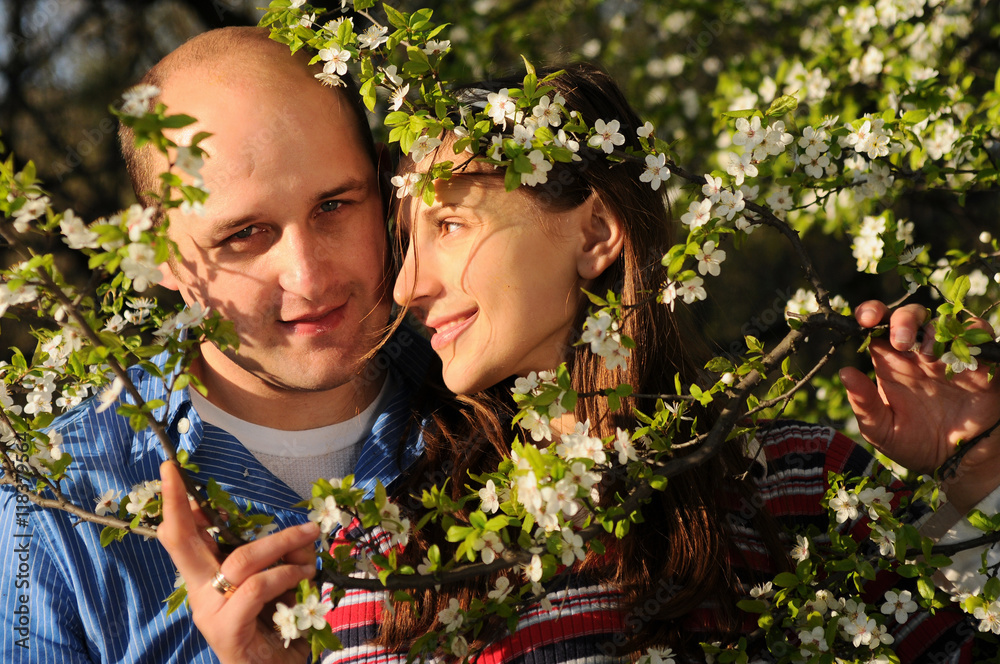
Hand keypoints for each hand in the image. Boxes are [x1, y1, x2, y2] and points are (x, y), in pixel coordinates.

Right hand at [157, 461, 319, 663]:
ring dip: (281, 544)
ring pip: (239, 560)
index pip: (185, 537)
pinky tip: (304, 575)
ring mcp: (209, 613)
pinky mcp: (226, 631)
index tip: (171, 472)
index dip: (175, 505)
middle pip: (180, 542)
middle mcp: (201, 593)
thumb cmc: (281, 629)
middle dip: (174, 504)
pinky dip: (284, 575)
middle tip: (172, 470)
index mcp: (209, 578)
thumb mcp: (284, 584)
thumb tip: (298, 534)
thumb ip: (282, 558)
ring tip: (309, 543)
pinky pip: (254, 588)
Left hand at [840, 301, 999, 513]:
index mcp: (892, 365)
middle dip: (903, 319)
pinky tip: (958, 355)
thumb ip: (864, 404)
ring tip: (928, 353)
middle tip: (900, 341)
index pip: (877, 328)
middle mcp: (919, 356)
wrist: (959, 465)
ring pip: (943, 321)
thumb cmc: (915, 446)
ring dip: (934, 328)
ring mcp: (949, 357)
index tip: (866, 319)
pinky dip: (970, 333)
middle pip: (910, 317)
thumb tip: (844, 372)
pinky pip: (978, 334)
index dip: (871, 315)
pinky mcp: (979, 364)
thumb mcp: (882, 430)